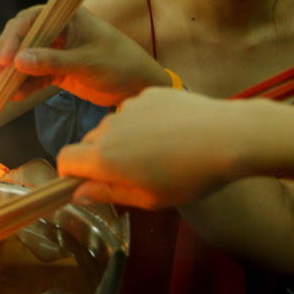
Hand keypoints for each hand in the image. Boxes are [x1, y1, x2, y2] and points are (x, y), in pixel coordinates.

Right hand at [0, 6, 169, 104]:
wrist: (140, 86)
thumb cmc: (120, 64)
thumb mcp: (86, 62)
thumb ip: (52, 61)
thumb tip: (18, 61)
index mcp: (66, 17)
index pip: (30, 20)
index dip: (13, 38)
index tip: (6, 59)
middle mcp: (58, 30)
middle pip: (22, 37)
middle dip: (7, 55)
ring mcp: (56, 50)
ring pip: (26, 58)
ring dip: (12, 74)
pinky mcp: (58, 70)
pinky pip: (35, 76)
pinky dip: (25, 85)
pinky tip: (14, 96)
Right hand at [56, 88, 250, 208]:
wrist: (228, 136)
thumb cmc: (189, 176)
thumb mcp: (148, 198)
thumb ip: (108, 194)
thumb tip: (78, 193)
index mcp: (103, 157)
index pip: (65, 159)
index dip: (72, 172)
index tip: (92, 182)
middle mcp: (108, 127)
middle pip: (89, 142)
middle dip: (101, 157)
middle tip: (135, 172)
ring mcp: (128, 107)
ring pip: (113, 126)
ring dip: (124, 139)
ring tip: (161, 151)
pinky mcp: (148, 94)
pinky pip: (135, 110)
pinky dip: (145, 122)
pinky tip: (173, 132)